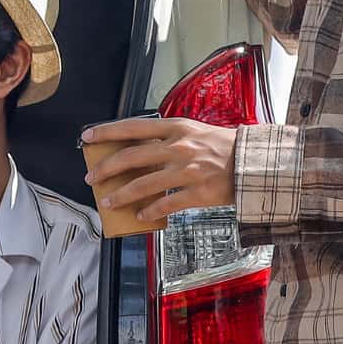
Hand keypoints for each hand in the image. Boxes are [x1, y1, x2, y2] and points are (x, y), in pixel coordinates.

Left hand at [82, 116, 237, 225]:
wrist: (255, 162)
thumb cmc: (223, 147)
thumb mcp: (195, 132)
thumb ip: (168, 139)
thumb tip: (139, 152)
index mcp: (177, 128)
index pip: (133, 127)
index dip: (107, 132)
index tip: (87, 137)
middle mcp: (179, 147)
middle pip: (132, 157)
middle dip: (106, 168)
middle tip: (91, 177)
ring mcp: (188, 170)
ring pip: (144, 184)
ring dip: (122, 194)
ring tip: (108, 201)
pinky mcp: (198, 192)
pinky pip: (166, 204)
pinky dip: (150, 211)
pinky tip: (141, 216)